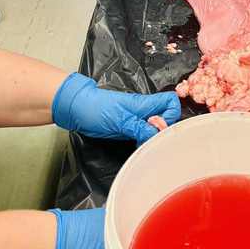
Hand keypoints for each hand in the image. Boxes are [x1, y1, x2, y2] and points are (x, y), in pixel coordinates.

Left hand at [52, 73, 180, 144]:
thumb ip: (139, 127)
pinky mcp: (129, 127)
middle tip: (150, 139)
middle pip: (167, 116)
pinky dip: (145, 141)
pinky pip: (145, 133)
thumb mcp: (119, 119)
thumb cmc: (96, 108)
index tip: (160, 128)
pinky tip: (137, 146)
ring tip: (143, 144)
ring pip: (156, 126)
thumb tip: (157, 133)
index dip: (171, 115)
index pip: (171, 102)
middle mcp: (143, 110)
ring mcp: (136, 118)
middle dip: (164, 130)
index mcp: (144, 104)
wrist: (78, 109)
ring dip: (153, 137)